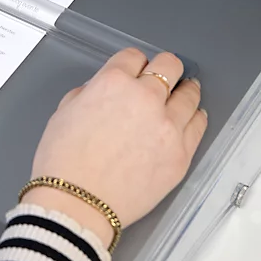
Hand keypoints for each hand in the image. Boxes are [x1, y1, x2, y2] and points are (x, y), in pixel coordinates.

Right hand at [24, 48, 208, 249]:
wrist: (77, 203)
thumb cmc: (63, 163)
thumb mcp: (62, 114)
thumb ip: (86, 94)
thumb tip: (100, 93)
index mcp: (113, 83)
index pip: (134, 56)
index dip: (134, 62)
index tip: (136, 68)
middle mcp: (145, 98)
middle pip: (170, 66)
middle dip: (165, 67)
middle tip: (165, 74)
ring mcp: (168, 126)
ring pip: (189, 94)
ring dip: (185, 90)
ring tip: (184, 92)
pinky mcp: (181, 153)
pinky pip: (198, 125)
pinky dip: (195, 117)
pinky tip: (191, 117)